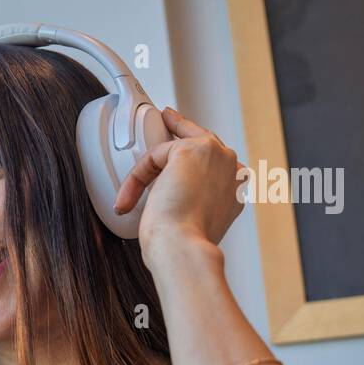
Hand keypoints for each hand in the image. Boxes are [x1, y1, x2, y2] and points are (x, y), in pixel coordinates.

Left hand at [112, 107, 245, 257]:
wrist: (183, 248)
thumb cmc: (185, 244)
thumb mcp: (195, 220)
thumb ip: (194, 200)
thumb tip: (171, 195)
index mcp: (236, 187)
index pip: (216, 160)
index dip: (198, 148)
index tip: (183, 138)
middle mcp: (232, 168)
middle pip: (204, 139)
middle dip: (182, 128)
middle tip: (167, 117)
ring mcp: (217, 156)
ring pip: (177, 148)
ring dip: (150, 165)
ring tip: (133, 172)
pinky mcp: (192, 149)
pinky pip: (155, 154)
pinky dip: (137, 177)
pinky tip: (126, 198)